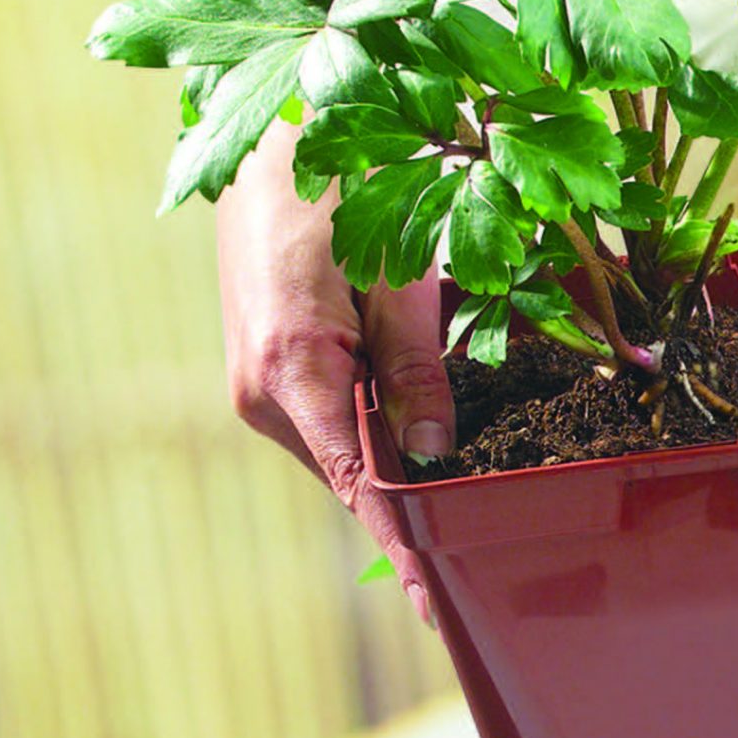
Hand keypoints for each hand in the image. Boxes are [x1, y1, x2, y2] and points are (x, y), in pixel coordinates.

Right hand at [218, 120, 453, 628]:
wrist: (262, 132)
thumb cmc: (334, 185)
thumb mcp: (395, 276)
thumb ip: (417, 369)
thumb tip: (436, 459)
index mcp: (290, 378)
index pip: (362, 489)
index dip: (406, 549)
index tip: (439, 606)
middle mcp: (263, 396)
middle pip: (357, 477)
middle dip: (416, 512)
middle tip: (478, 557)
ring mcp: (260, 385)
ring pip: (346, 449)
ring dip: (399, 468)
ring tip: (461, 508)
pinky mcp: (270, 367)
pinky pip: (333, 420)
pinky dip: (377, 431)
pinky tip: (421, 441)